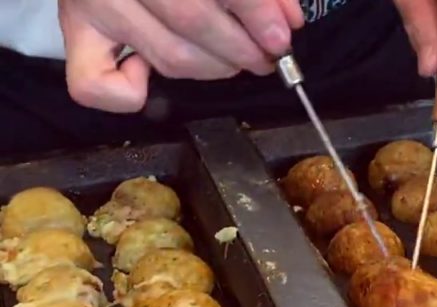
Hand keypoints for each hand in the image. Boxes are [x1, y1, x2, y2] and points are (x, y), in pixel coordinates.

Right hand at [59, 0, 304, 112]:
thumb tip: (288, 20)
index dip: (255, 13)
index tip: (281, 35)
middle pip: (192, 22)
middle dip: (242, 49)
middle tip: (266, 57)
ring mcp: (90, 5)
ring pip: (168, 56)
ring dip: (214, 69)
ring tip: (236, 62)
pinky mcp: (73, 35)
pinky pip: (93, 86)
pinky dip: (129, 94)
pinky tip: (149, 76)